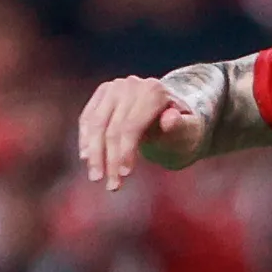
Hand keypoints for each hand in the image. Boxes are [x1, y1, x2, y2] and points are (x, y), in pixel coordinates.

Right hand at [77, 75, 204, 190]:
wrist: (168, 110)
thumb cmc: (180, 127)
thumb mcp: (186, 129)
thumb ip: (179, 126)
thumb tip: (170, 119)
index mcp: (153, 91)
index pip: (131, 126)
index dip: (125, 152)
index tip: (125, 175)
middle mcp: (132, 85)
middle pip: (112, 128)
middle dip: (109, 160)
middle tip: (112, 186)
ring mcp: (114, 87)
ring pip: (95, 124)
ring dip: (93, 154)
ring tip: (96, 177)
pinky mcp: (102, 92)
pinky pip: (88, 118)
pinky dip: (85, 139)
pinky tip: (87, 158)